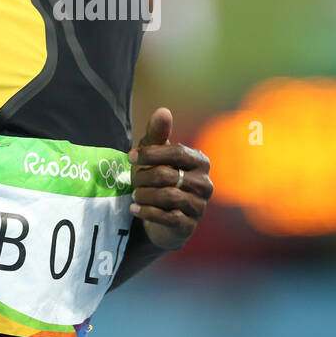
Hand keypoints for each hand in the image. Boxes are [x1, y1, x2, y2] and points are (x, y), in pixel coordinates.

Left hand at [127, 107, 212, 251]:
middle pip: (169, 175)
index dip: (151, 153)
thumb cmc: (157, 179)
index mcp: (200, 161)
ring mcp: (199, 205)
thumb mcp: (154, 155)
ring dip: (144, 194)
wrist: (158, 217)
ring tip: (134, 194)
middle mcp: (205, 183)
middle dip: (144, 177)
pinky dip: (146, 211)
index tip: (130, 156)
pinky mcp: (189, 225)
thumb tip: (163, 111)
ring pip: (168, 196)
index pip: (177, 152)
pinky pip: (167, 217)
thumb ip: (158, 134)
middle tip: (132, 181)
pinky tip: (134, 208)